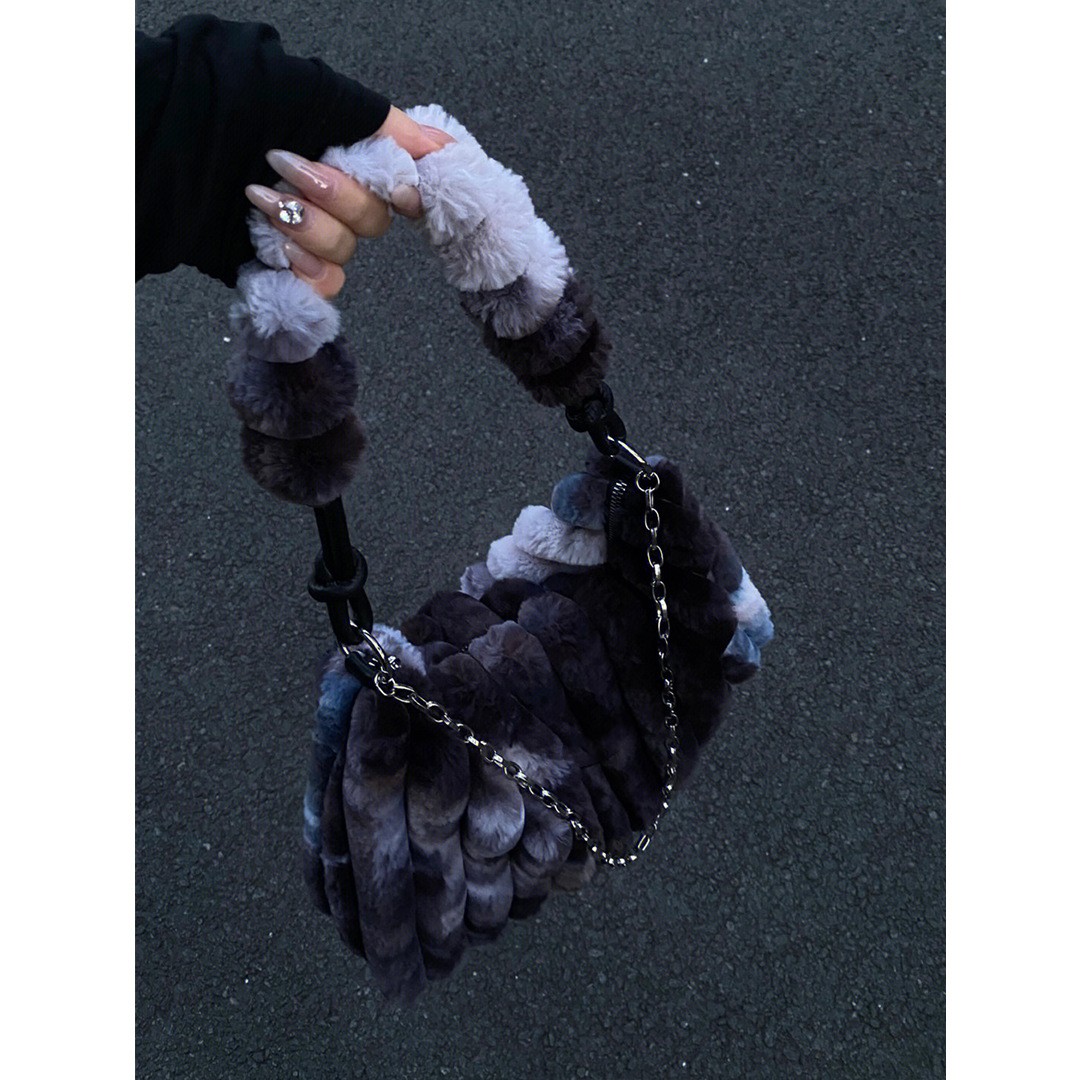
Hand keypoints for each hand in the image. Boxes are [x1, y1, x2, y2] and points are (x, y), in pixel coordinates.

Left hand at [244, 107, 453, 298]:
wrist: (158, 142)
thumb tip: (443, 147)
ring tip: (260, 199)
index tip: (400, 189)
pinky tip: (270, 245)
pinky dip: (301, 271)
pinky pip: (318, 289)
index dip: (403, 188)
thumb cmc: (224, 102)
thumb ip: (385, 124)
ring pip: (345, 256)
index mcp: (336, 146)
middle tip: (293, 171)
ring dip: (309, 231)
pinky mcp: (274, 268)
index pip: (396, 180)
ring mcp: (297, 232)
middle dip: (338, 199)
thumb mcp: (314, 92)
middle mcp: (322, 190)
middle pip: (374, 222)